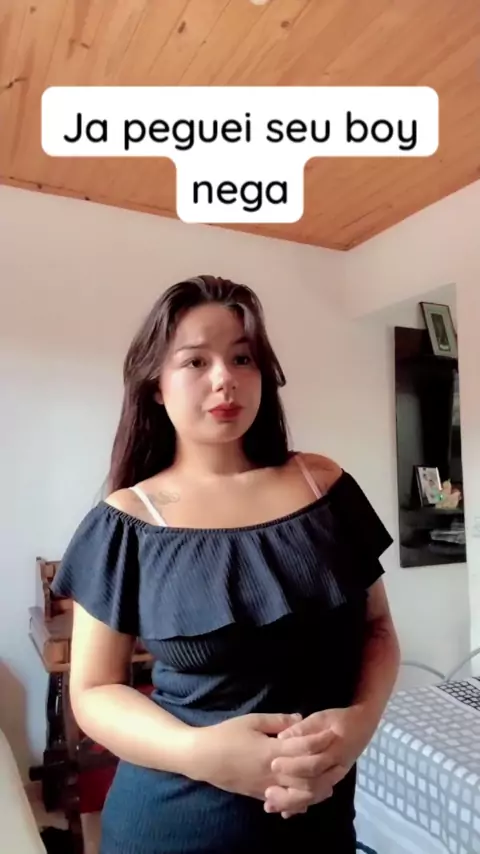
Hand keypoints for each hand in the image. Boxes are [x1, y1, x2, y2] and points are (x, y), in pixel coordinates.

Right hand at [189, 712, 335, 801]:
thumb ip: (278, 721)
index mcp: (272, 751)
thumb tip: (300, 720)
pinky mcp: (261, 795)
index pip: (304, 748)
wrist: (203, 758)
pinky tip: (310, 793)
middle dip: (325, 765)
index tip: (333, 731)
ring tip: (330, 776)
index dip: (320, 740)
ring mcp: (268, 787)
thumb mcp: (252, 721)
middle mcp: (273, 773)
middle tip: (338, 754)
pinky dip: (301, 799)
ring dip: (318, 785)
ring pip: (300, 792)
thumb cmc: (227, 735)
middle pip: (308, 774)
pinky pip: (287, 801)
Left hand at [265, 705, 373, 817]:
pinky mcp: (329, 783)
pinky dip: (300, 806)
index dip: (293, 766)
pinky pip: (316, 798)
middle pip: (313, 785)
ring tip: (270, 805)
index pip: (313, 763)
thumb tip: (282, 737)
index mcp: (334, 750)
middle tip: (268, 790)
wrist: (361, 727)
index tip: (273, 764)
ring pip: (314, 796)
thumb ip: (303, 728)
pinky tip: (284, 812)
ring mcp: (333, 778)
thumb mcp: (321, 717)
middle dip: (289, 789)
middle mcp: (335, 768)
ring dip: (292, 803)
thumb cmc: (339, 720)